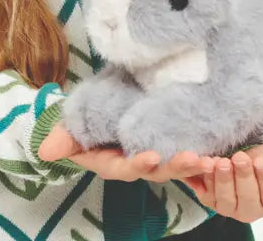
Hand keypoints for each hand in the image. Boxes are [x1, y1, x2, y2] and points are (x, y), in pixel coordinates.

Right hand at [39, 122, 215, 182]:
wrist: (110, 93)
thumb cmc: (91, 108)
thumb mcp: (77, 118)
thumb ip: (64, 135)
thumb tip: (44, 150)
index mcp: (113, 159)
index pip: (125, 166)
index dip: (138, 164)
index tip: (151, 157)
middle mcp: (136, 161)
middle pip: (156, 169)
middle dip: (174, 166)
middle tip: (194, 159)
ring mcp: (156, 154)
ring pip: (175, 164)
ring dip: (193, 163)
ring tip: (210, 159)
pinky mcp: (172, 144)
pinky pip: (187, 155)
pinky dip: (202, 157)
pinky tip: (218, 154)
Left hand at [181, 143, 262, 220]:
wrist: (239, 158)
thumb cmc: (261, 160)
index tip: (261, 161)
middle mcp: (252, 211)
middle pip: (248, 200)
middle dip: (243, 178)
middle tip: (240, 157)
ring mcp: (230, 209)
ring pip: (226, 201)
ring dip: (222, 181)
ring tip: (221, 162)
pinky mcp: (211, 202)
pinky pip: (206, 195)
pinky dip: (205, 181)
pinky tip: (206, 165)